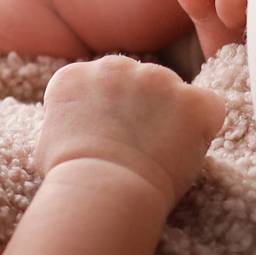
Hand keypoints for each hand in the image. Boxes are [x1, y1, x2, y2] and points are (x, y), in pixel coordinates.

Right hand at [33, 55, 227, 206]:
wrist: (102, 188)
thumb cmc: (70, 177)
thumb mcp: (48, 139)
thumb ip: (66, 120)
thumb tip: (74, 125)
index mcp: (75, 75)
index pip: (100, 84)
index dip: (110, 113)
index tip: (110, 138)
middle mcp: (114, 66)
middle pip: (138, 82)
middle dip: (143, 109)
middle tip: (139, 147)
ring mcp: (156, 79)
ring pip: (173, 93)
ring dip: (172, 118)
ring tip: (160, 155)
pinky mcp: (191, 98)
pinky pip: (208, 107)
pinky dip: (203, 129)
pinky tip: (185, 152)